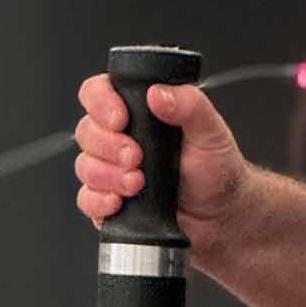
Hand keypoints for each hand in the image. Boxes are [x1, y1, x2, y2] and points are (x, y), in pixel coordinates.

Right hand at [74, 73, 248, 257]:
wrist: (221, 214)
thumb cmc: (217, 169)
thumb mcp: (211, 132)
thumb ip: (189, 106)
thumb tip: (158, 93)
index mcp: (140, 111)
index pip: (99, 92)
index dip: (101, 103)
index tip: (121, 119)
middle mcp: (120, 137)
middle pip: (87, 130)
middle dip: (109, 146)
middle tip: (137, 157)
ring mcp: (112, 169)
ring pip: (85, 166)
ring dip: (108, 175)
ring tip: (138, 184)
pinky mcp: (109, 199)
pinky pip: (86, 199)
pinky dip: (99, 202)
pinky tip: (120, 203)